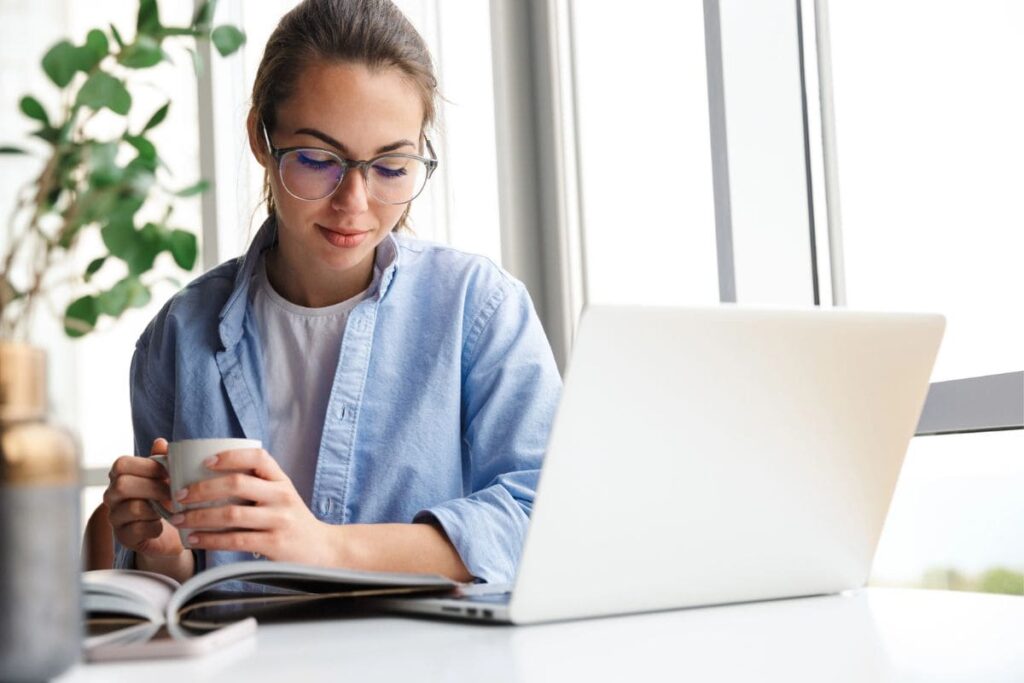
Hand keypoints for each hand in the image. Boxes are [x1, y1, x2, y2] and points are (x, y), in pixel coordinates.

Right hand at [105, 438, 185, 558]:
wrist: (167, 533)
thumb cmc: (163, 498)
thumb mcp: (164, 477)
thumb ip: (161, 460)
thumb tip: (160, 442)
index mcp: (120, 476)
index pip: (121, 464)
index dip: (147, 466)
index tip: (168, 472)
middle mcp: (112, 496)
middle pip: (123, 485)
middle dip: (154, 488)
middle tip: (173, 493)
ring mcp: (115, 518)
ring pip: (132, 508)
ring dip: (157, 508)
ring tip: (171, 509)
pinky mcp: (124, 538)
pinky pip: (137, 529)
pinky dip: (155, 526)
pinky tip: (162, 525)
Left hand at [170, 448, 336, 564]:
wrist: (322, 549)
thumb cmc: (292, 520)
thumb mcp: (282, 496)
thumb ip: (257, 485)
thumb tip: (210, 476)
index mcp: (282, 481)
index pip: (258, 458)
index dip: (230, 456)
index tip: (206, 461)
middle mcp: (282, 497)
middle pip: (237, 484)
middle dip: (202, 489)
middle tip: (179, 495)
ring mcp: (279, 520)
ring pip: (231, 514)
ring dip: (199, 516)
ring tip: (179, 519)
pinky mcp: (274, 544)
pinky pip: (235, 540)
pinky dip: (210, 539)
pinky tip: (194, 539)